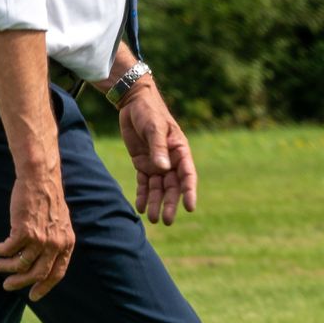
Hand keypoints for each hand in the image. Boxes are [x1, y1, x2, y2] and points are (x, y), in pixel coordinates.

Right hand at [0, 162, 73, 301]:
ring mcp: (40, 239)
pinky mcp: (24, 231)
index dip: (44, 287)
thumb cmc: (47, 198)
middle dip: (20, 283)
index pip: (57, 273)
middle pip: (37, 274)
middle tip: (7, 286)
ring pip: (20, 265)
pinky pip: (8, 250)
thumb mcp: (59, 223)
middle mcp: (56, 244)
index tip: (33, 295)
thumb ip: (55, 241)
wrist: (40, 178)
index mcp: (66, 243)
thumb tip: (42, 261)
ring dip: (5, 267)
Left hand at [118, 81, 198, 224]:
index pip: (187, 175)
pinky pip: (144, 183)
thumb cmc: (148, 111)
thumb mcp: (153, 127)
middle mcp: (170, 160)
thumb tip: (163, 169)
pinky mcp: (143, 163)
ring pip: (158, 188)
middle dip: (170, 203)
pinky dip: (143, 195)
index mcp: (180, 150)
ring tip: (153, 219)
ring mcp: (157, 163)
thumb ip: (158, 147)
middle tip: (166, 220)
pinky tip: (141, 207)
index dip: (189, 191)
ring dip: (156, 203)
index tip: (190, 207)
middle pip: (173, 186)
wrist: (133, 102)